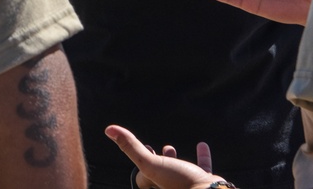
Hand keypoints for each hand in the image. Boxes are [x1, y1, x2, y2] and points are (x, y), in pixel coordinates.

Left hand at [105, 125, 221, 188]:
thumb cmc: (178, 183)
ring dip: (173, 158)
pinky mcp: (204, 183)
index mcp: (156, 188)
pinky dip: (202, 156)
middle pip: (159, 174)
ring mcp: (187, 186)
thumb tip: (108, 129)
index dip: (142, 160)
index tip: (145, 147)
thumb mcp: (150, 164)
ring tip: (169, 147)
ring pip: (178, 172)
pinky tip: (202, 145)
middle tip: (151, 149)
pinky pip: (203, 168)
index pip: (143, 178)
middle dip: (155, 159)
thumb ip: (131, 147)